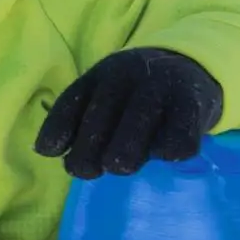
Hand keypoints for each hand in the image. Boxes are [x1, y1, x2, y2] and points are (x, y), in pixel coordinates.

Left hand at [36, 48, 221, 179]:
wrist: (192, 69)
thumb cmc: (135, 94)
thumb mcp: (104, 94)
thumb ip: (77, 118)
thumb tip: (46, 151)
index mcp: (103, 74)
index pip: (73, 100)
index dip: (58, 128)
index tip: (51, 152)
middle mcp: (129, 75)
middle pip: (102, 115)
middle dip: (89, 150)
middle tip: (89, 170)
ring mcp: (162, 88)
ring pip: (137, 125)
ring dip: (125, 152)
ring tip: (120, 166)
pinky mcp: (193, 106)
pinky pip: (177, 137)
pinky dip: (167, 151)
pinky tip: (163, 155)